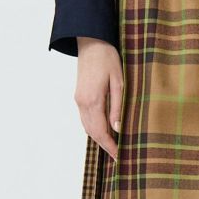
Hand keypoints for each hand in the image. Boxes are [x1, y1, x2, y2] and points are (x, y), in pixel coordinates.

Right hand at [75, 37, 122, 159]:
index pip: (100, 131)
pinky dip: (95, 129)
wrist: (91, 42)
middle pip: (92, 133)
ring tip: (114, 146)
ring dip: (99, 138)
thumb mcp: (119, 82)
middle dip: (105, 146)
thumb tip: (118, 128)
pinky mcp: (79, 96)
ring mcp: (79, 100)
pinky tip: (106, 131)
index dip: (110, 146)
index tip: (120, 156)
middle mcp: (82, 103)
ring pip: (87, 127)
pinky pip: (86, 119)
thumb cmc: (107, 59)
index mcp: (92, 100)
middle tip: (119, 156)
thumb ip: (117, 106)